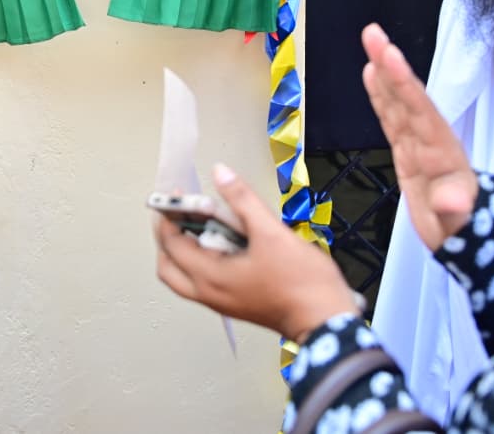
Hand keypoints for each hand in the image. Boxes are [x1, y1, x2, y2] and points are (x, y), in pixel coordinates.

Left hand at [155, 163, 358, 342]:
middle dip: (168, 236)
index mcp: (210, 277)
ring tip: (200, 223)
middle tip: (179, 211)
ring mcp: (221, 301)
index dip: (168, 215)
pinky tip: (222, 242)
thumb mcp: (271, 232)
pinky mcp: (235, 304)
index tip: (176, 195)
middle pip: (168, 265)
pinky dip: (202, 260)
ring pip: (184, 277)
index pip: (171, 243)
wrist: (326, 320)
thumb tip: (220, 173)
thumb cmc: (302, 282)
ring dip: (183, 250)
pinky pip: (204, 282)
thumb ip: (243, 201)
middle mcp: (209, 293)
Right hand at [360, 24, 476, 251]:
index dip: (404, 83)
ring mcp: (417, 144)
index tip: (389, 55)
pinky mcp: (406, 152)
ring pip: (397, 101)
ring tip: (371, 42)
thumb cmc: (465, 230)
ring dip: (384, 72)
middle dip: (390, 66)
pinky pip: (390, 117)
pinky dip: (380, 95)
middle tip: (372, 33)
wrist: (468, 240)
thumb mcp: (460, 224)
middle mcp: (428, 140)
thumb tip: (451, 202)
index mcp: (440, 151)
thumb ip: (455, 209)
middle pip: (407, 96)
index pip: (420, 110)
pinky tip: (370, 74)